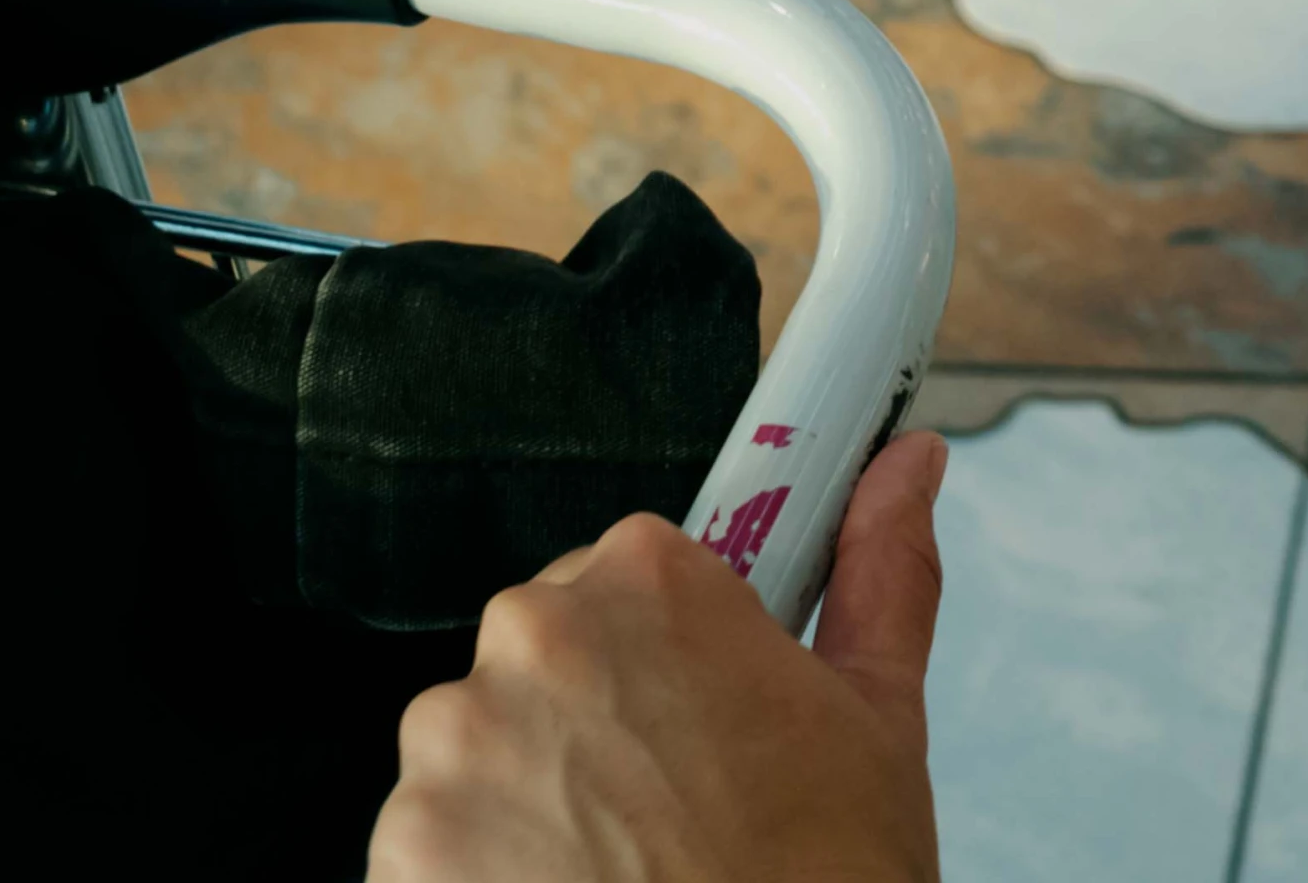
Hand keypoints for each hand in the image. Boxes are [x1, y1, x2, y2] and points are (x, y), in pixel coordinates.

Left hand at [370, 432, 946, 882]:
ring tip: (620, 868)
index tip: (700, 715)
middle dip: (596, 721)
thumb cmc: (825, 881)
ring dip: (532, 797)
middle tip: (674, 809)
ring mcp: (453, 749)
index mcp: (647, 584)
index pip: (632, 572)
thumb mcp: (879, 722)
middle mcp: (531, 640)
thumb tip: (907, 465)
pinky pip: (434, 840)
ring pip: (483, 748)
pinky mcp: (400, 849)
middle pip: (548, 654)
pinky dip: (482, 874)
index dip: (674, 653)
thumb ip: (882, 573)